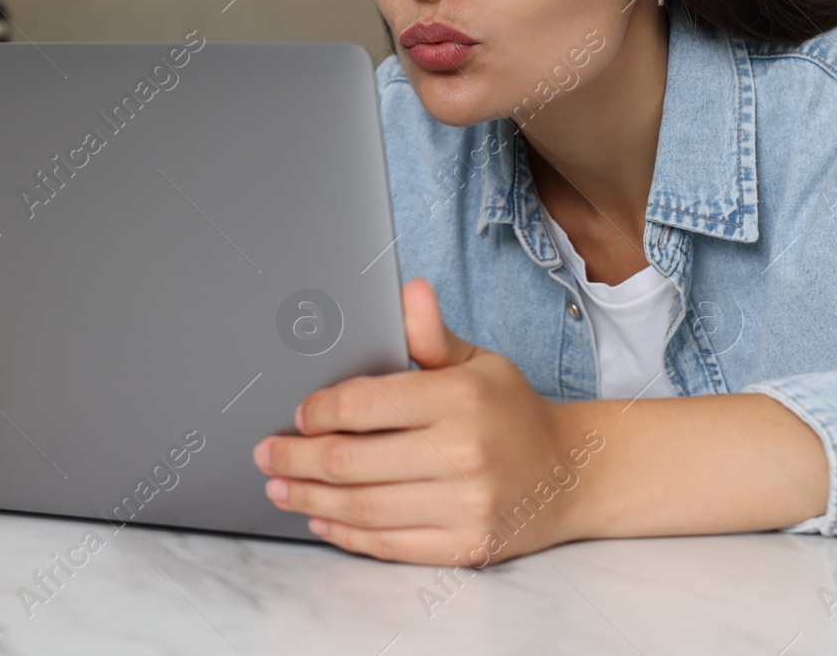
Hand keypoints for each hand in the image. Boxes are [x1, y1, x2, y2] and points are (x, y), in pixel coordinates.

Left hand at [253, 278, 591, 564]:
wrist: (570, 473)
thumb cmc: (511, 411)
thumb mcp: (478, 362)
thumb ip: (432, 335)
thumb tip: (409, 291)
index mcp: (461, 397)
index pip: (364, 404)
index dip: (318, 412)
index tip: (298, 414)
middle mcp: (464, 452)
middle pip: (352, 461)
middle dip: (297, 459)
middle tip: (266, 454)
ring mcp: (466, 505)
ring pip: (363, 507)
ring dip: (310, 498)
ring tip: (281, 487)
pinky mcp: (466, 546)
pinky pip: (389, 544)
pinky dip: (346, 533)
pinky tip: (322, 517)